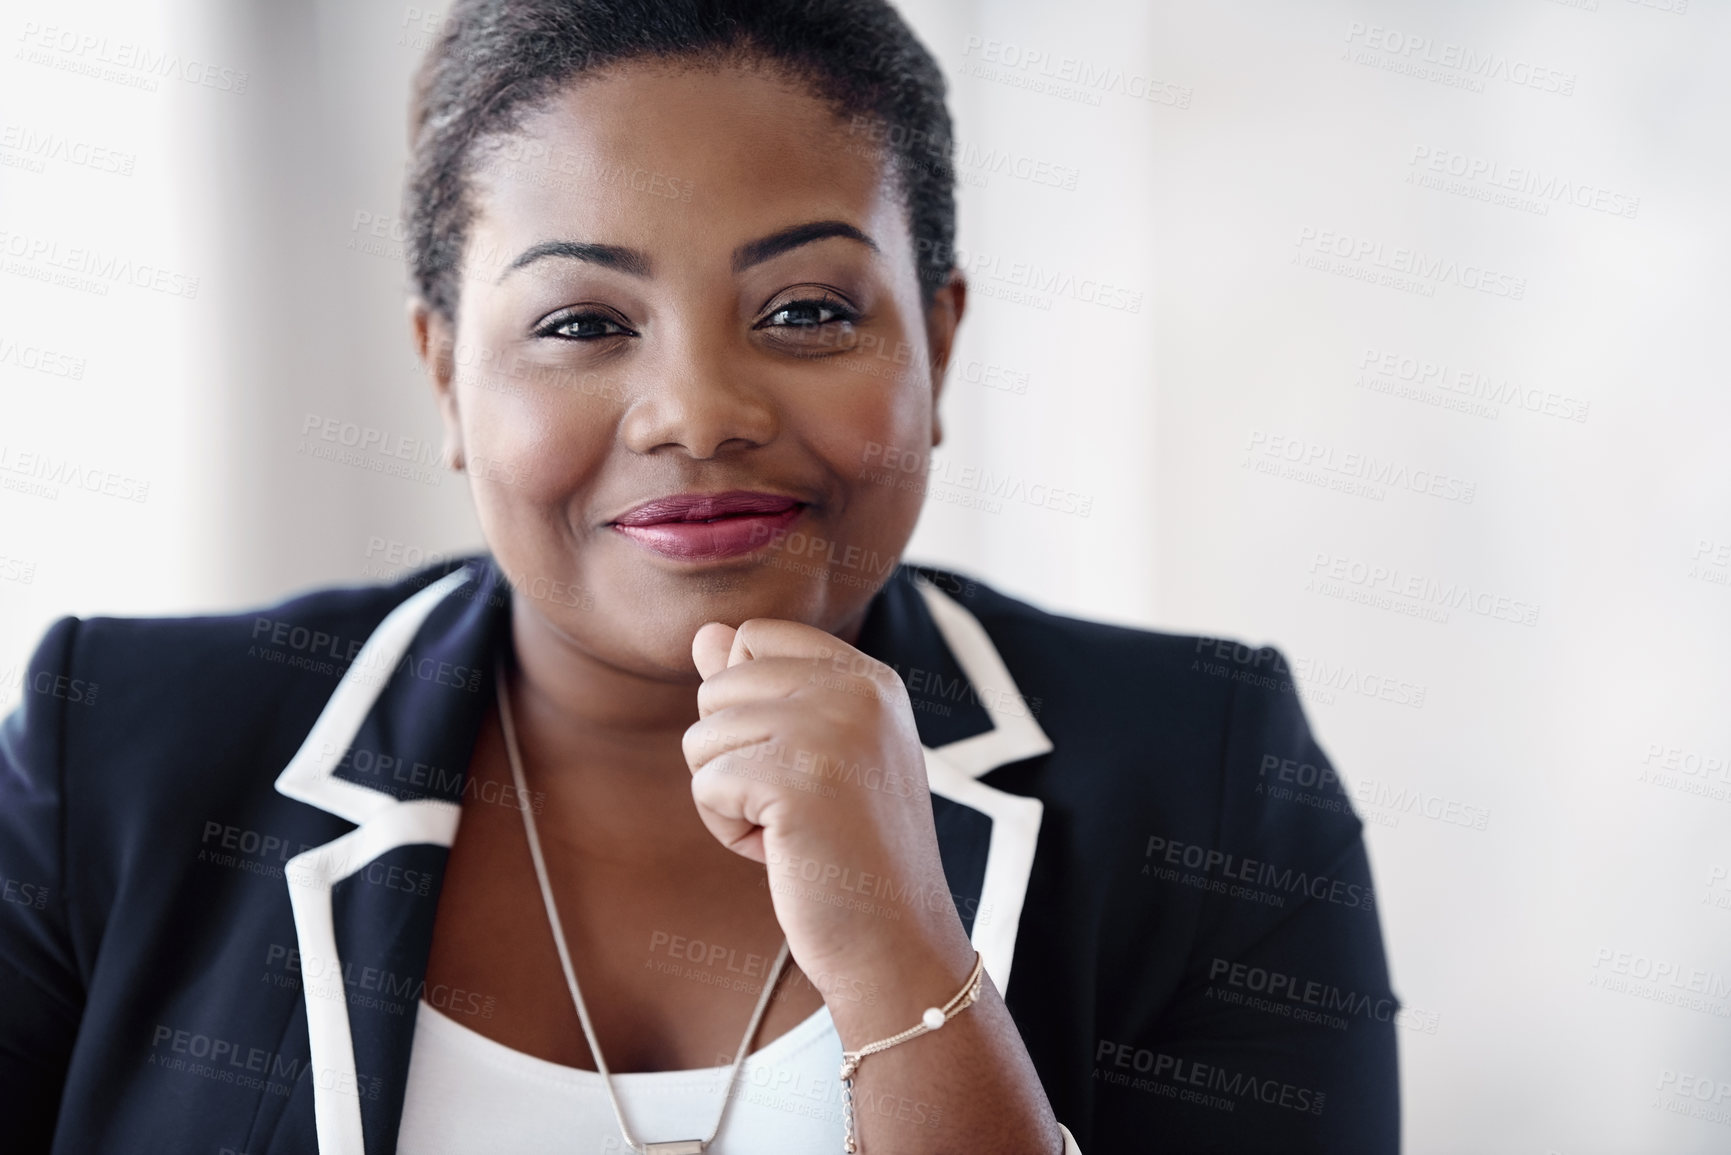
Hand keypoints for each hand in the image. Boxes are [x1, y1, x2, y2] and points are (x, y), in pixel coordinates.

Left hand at [682, 619, 971, 982]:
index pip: (754, 637)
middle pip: (718, 687)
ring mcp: (829, 730)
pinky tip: (784, 853)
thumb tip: (704, 633)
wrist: (896, 944)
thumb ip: (763, 688)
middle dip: (732, 757)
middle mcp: (856, 689)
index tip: (799, 763)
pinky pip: (705, 785)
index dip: (747, 705)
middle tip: (797, 806)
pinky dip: (728, 830)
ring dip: (728, 798)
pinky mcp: (795, 778)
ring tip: (793, 830)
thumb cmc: (851, 853)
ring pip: (703, 737)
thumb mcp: (815, 755)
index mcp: (870, 677)